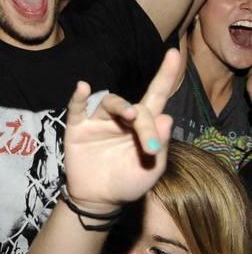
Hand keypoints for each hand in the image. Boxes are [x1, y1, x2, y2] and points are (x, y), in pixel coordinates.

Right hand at [62, 49, 179, 211]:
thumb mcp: (151, 171)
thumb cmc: (127, 183)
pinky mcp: (78, 127)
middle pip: (136, 107)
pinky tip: (83, 88)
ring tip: (130, 117)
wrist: (99, 200)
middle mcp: (121, 119)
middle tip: (149, 147)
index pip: (156, 96)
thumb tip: (166, 117)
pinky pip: (78, 107)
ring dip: (121, 107)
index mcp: (143, 127)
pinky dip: (79, 97)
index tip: (175, 54)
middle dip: (145, 122)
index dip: (166, 75)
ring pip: (110, 103)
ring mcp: (99, 121)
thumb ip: (160, 146)